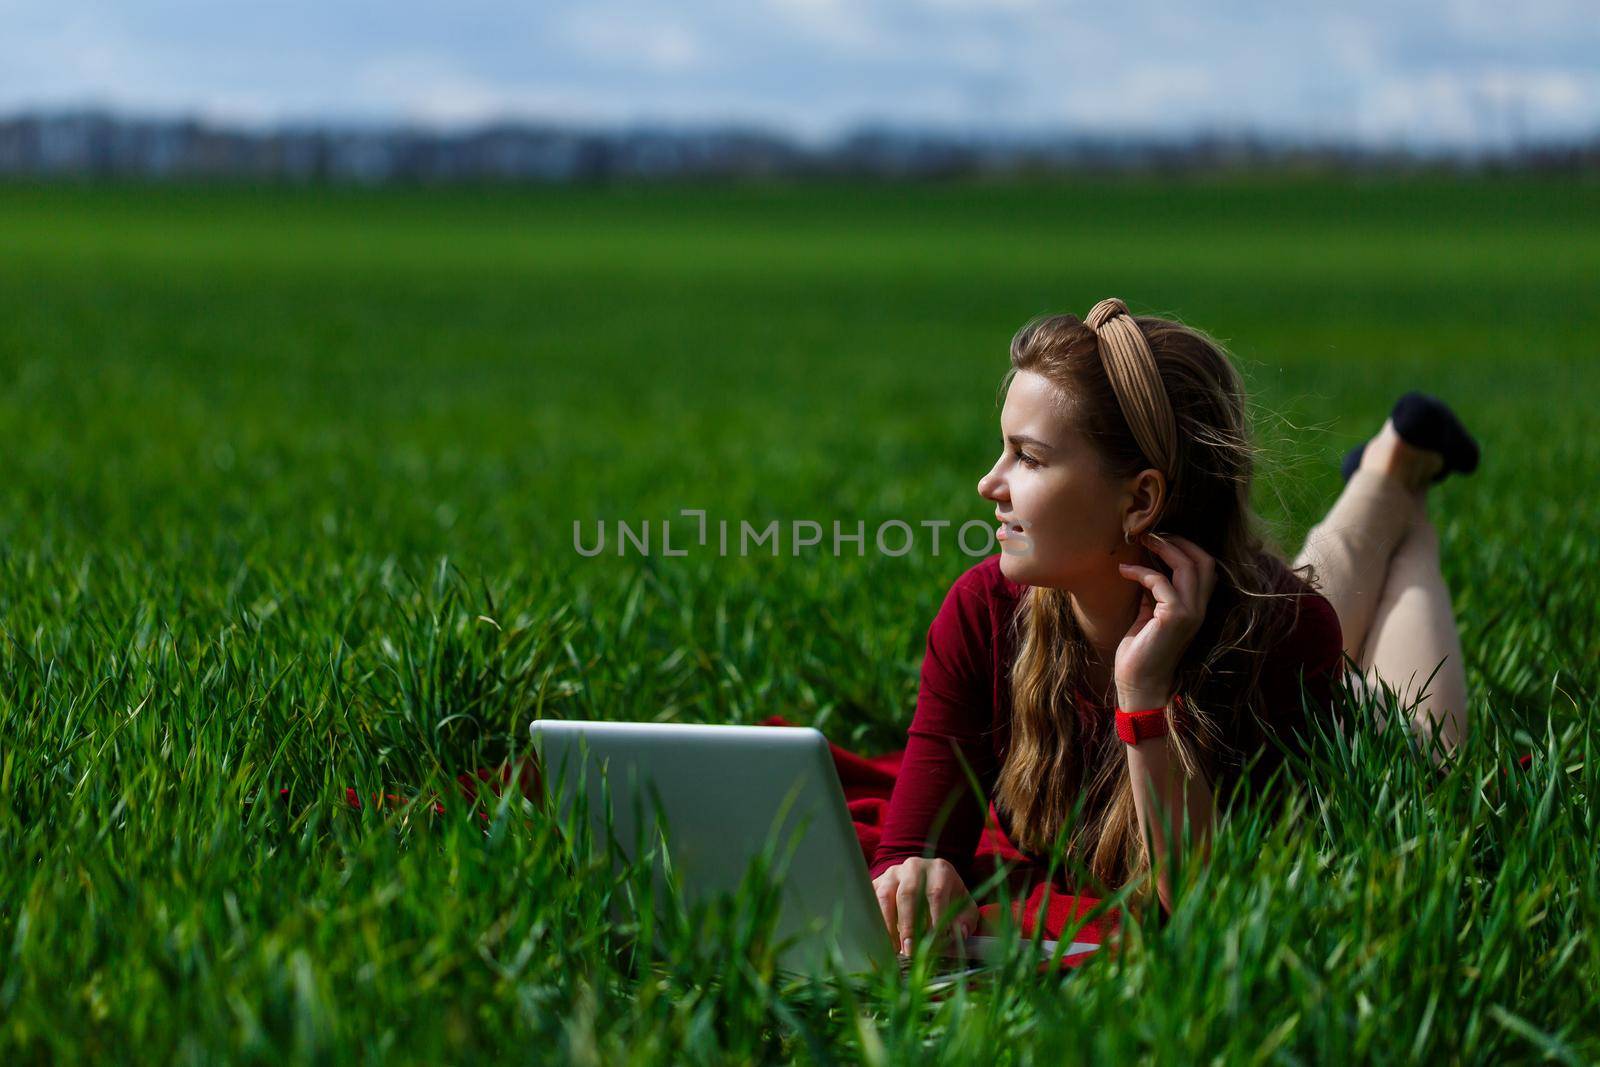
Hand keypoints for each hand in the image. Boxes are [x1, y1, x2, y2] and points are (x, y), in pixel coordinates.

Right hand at [871, 858, 979, 955]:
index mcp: (939, 869)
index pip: (936, 894)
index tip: (934, 944)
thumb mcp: (963, 904)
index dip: (934, 920)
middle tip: (910, 950)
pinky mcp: (877, 881)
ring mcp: (892, 873)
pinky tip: (881, 939)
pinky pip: (871, 899)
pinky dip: (875, 920)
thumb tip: (959, 934)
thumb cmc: (947, 896)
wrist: (927, 879)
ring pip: (885, 896)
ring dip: (888, 924)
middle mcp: (914, 867)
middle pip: (908, 894)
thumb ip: (966, 920)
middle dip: (908, 925)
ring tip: (894, 948)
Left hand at [1115, 533, 1217, 705]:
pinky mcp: (1175, 618)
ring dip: (1163, 548)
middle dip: (1178, 541)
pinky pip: (1160, 582)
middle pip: (1203, 560)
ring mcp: (1190, 613)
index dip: (1186, 547)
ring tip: (1142, 540)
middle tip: (1151, 533)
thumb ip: (1154, 595)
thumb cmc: (1140, 653)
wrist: (1139, 685)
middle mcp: (1199, 609)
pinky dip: (1141, 572)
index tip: (1160, 538)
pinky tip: (1124, 571)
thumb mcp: (1149, 616)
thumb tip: (1147, 570)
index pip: (1206, 567)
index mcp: (1196, 608)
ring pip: (1189, 566)